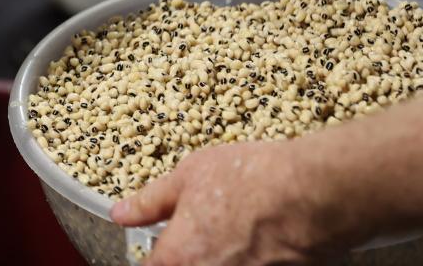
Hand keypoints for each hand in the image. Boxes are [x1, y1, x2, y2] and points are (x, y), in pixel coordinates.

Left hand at [111, 141, 347, 264]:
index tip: (162, 246)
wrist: (314, 194)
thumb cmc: (250, 179)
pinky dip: (251, 260)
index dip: (156, 255)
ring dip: (221, 257)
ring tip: (234, 233)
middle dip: (190, 255)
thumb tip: (121, 214)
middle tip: (206, 233)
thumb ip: (150, 202)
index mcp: (178, 256)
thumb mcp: (187, 176)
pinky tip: (261, 241)